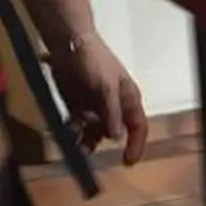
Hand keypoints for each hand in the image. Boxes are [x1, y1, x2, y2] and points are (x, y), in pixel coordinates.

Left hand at [49, 33, 146, 163]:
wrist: (68, 43)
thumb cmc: (93, 61)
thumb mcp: (106, 87)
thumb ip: (112, 112)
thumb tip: (117, 137)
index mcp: (128, 98)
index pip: (138, 127)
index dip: (135, 146)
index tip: (127, 162)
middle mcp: (114, 104)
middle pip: (112, 131)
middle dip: (100, 141)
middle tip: (85, 148)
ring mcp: (95, 104)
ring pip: (93, 129)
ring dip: (84, 136)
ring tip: (72, 136)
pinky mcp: (78, 103)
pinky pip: (78, 123)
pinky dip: (73, 127)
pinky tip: (67, 125)